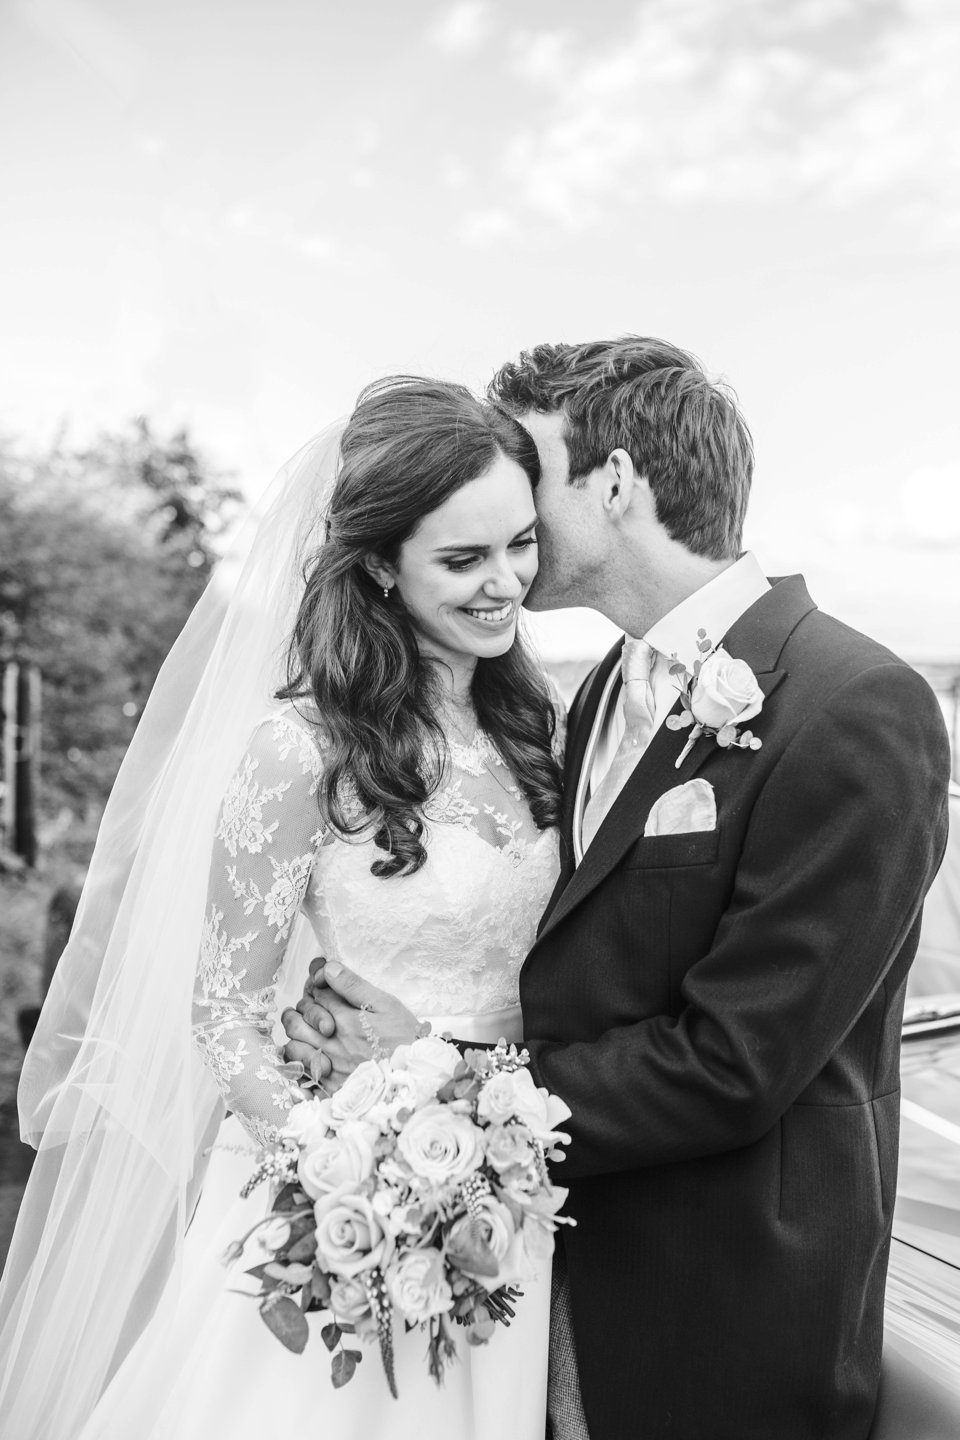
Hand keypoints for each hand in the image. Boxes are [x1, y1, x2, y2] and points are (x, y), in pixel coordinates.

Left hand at [282, 958, 421, 1090]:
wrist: (416, 1075)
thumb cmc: (405, 1038)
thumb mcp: (386, 1004)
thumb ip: (354, 986)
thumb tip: (327, 968)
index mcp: (345, 1019)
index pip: (315, 995)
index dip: (315, 985)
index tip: (321, 985)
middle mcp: (332, 1043)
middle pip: (296, 1020)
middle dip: (299, 1009)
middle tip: (310, 1008)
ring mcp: (329, 1067)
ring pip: (292, 1048)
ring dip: (295, 1037)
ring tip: (305, 1033)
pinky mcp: (329, 1088)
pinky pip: (300, 1077)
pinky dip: (297, 1065)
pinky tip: (307, 1058)